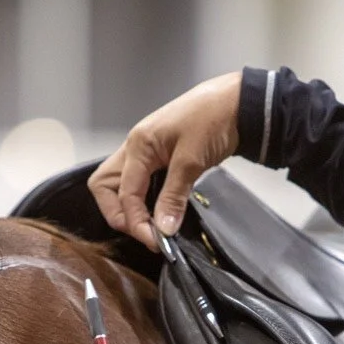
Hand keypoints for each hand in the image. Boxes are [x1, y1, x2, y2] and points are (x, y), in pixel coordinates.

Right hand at [88, 72, 241, 250]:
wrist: (236, 102)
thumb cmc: (213, 120)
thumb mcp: (192, 160)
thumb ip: (173, 196)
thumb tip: (163, 229)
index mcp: (138, 145)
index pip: (124, 193)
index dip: (136, 222)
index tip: (157, 242)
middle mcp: (134, 149)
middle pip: (106, 188)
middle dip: (120, 214)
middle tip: (146, 233)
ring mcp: (145, 153)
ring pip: (120, 186)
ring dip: (131, 209)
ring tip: (153, 227)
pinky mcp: (159, 159)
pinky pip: (140, 184)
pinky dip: (145, 201)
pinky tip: (161, 212)